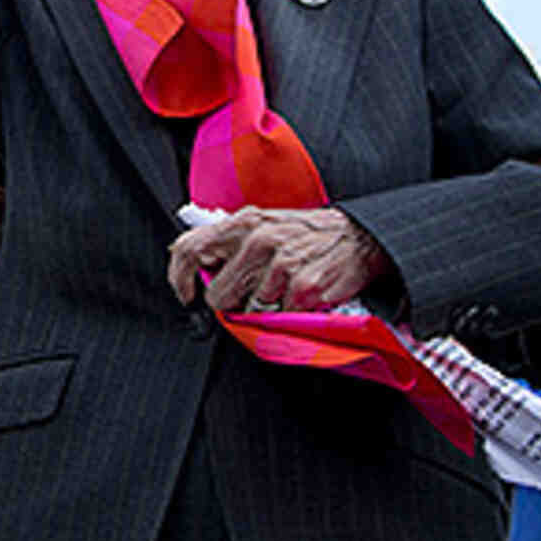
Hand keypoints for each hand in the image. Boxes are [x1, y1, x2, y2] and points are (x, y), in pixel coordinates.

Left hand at [166, 206, 390, 312]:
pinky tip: (302, 295)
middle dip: (230, 303)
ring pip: (248, 310)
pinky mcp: (302, 288)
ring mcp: (281, 265)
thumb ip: (232, 242)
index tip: (186, 294)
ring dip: (263, 309)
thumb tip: (201, 266)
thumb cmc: (308, 234)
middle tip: (252, 296)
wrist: (360, 238)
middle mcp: (259, 240)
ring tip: (283, 289)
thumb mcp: (265, 224)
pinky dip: (289, 313)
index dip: (179, 277)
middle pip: (218, 294)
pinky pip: (280, 317)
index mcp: (244, 222)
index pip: (189, 248)